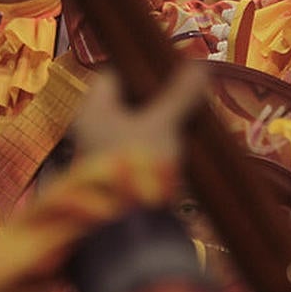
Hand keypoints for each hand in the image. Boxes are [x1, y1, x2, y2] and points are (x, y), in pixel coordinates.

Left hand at [73, 62, 206, 163]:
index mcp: (92, 111)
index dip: (141, 71)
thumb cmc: (138, 164)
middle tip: (183, 96)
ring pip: (133, 127)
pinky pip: (137, 149)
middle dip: (155, 99)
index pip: (112, 77)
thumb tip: (199, 68)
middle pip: (125, 102)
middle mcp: (91, 130)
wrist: (129, 223)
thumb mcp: (163, 125)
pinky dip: (156, 144)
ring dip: (159, 122)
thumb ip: (180, 96)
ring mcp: (102, 153)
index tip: (168, 73)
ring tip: (187, 118)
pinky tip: (179, 145)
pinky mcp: (117, 174)